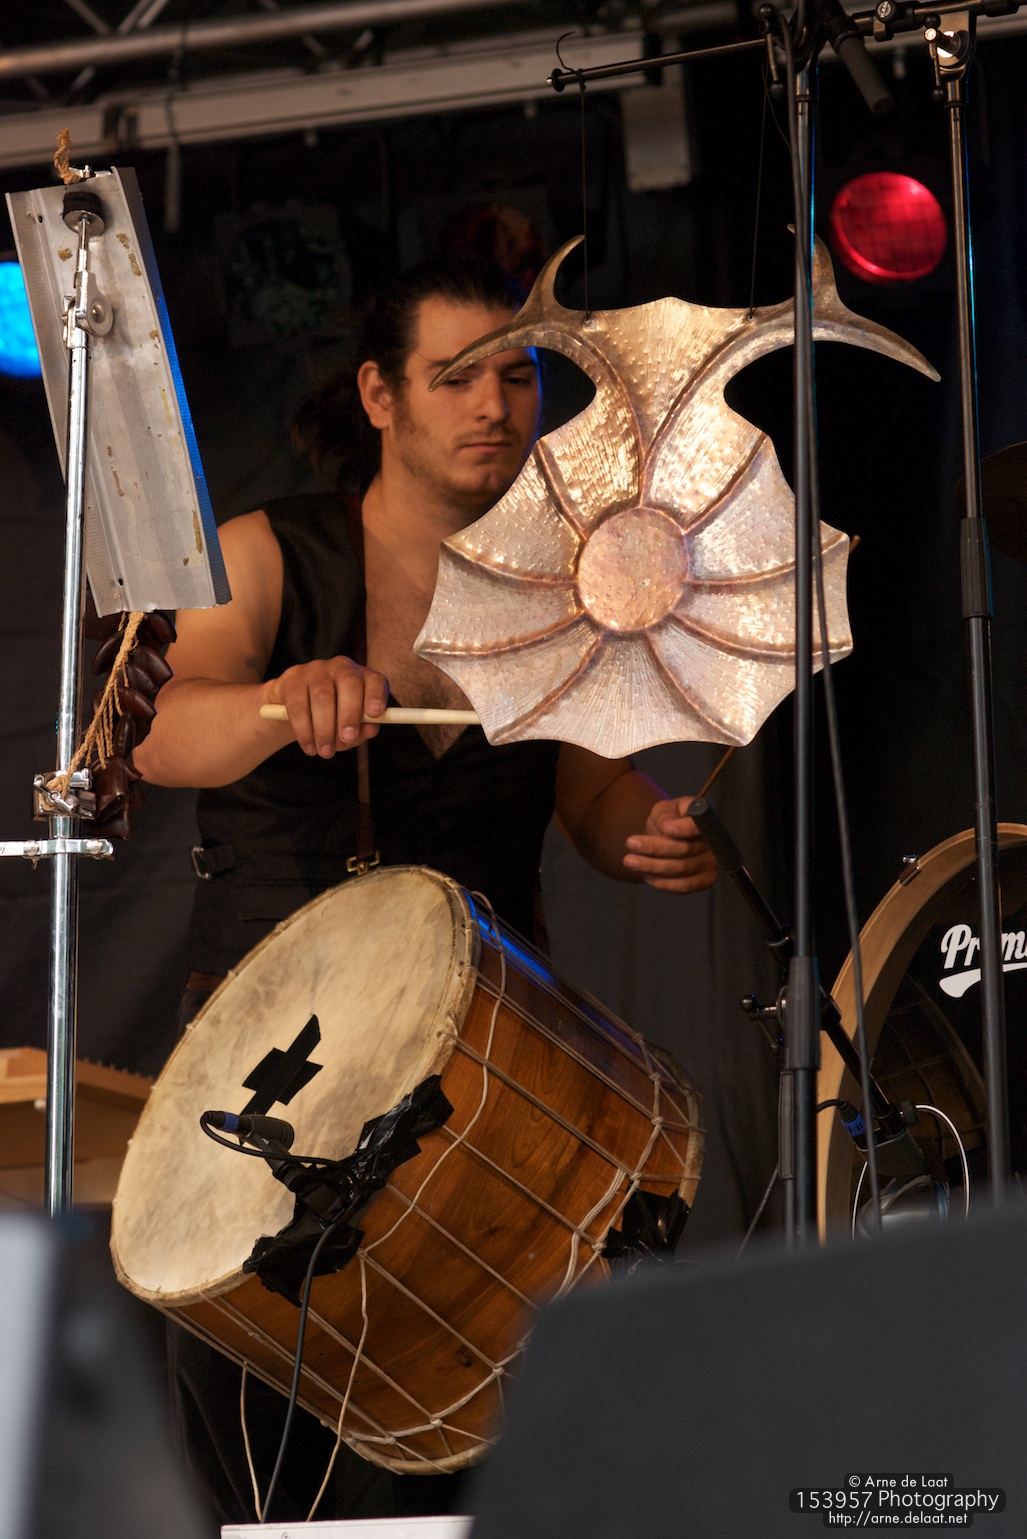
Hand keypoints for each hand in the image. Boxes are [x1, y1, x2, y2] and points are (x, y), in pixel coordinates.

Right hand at [264, 657, 388, 757]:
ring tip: (326, 751)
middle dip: (349, 713)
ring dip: (324, 729)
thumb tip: (371, 729)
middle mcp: (341, 667)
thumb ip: (363, 729)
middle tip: (347, 738)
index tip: (374, 714)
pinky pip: (298, 705)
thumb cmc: (332, 719)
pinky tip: (309, 746)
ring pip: (322, 696)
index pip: (375, 680)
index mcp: (363, 678)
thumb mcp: (350, 727)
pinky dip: (304, 730)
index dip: (376, 694)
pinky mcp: (292, 679)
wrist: (294, 711)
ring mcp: (316, 670)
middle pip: (349, 683)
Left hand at [623, 795, 717, 893]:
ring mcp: (712, 862)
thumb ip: (665, 816)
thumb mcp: (664, 810)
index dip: (684, 829)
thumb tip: (668, 828)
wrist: (669, 838)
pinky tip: (646, 876)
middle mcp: (714, 842)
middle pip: (684, 849)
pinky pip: (685, 886)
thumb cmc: (668, 820)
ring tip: (629, 861)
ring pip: (681, 868)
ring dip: (653, 866)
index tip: (666, 830)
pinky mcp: (705, 880)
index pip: (698, 825)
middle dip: (655, 848)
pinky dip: (664, 883)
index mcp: (705, 819)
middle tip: (630, 844)